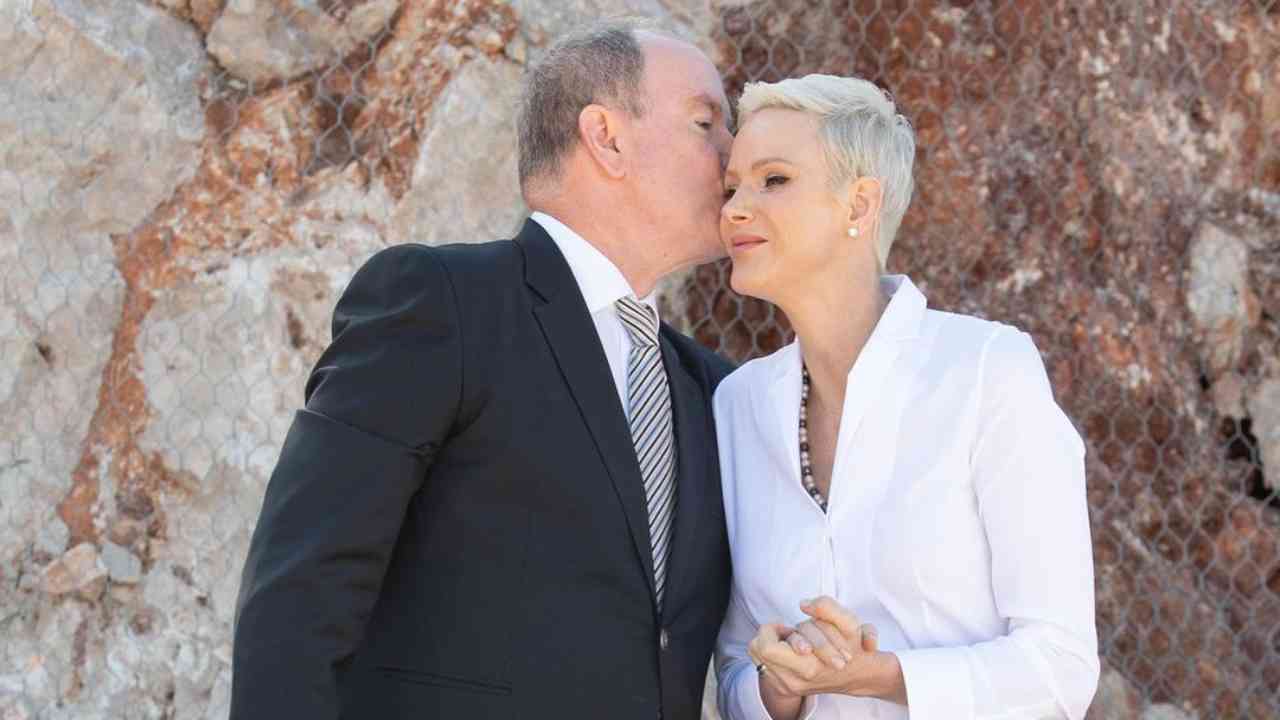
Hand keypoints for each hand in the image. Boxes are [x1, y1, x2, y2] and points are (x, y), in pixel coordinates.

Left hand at [748, 597, 894, 701]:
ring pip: (757, 654)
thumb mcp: (849, 624)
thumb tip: (804, 604)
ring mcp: (785, 687)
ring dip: (773, 642)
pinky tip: (790, 651)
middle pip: (756, 648)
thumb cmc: (852, 646)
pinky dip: (772, 652)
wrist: (857, 674)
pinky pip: (760, 662)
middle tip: (791, 633)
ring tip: (794, 642)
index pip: (767, 647)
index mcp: (809, 668)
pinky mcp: (782, 687)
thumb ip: (829, 608)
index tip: (790, 627)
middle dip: (772, 634)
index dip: (773, 629)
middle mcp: (793, 682)